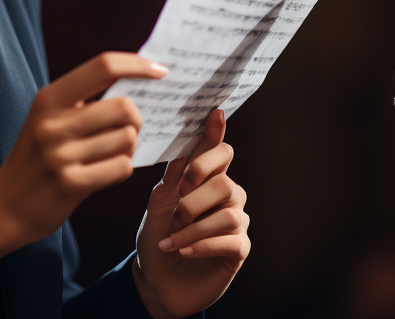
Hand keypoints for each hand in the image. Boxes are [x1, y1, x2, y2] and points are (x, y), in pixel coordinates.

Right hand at [0, 52, 165, 270]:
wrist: (5, 207)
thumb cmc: (36, 158)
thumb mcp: (48, 119)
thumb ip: (82, 100)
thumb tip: (136, 80)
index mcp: (48, 99)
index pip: (102, 66)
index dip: (136, 65)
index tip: (160, 70)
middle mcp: (52, 123)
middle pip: (124, 107)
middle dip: (135, 120)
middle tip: (126, 129)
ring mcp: (60, 155)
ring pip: (127, 139)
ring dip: (128, 147)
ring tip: (109, 154)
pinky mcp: (70, 184)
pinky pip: (121, 168)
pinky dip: (121, 169)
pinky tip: (104, 172)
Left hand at [132, 109, 249, 318]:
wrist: (156, 281)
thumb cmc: (157, 238)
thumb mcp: (157, 205)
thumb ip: (172, 179)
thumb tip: (182, 151)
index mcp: (206, 180)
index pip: (217, 152)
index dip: (216, 134)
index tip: (215, 113)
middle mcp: (227, 196)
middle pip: (224, 181)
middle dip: (194, 198)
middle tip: (174, 213)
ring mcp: (236, 222)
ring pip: (228, 212)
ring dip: (193, 227)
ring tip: (172, 239)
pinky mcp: (239, 250)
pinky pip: (230, 239)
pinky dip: (201, 244)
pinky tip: (183, 250)